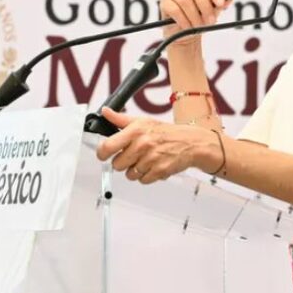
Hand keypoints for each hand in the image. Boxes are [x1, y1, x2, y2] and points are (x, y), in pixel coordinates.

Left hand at [95, 108, 220, 183]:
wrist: (190, 143)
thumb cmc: (165, 132)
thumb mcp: (142, 121)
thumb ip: (120, 119)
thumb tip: (105, 112)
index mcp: (135, 131)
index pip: (107, 147)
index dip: (102, 153)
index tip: (104, 154)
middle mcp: (142, 144)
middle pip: (117, 164)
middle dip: (123, 162)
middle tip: (133, 155)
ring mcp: (151, 159)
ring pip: (129, 174)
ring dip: (135, 170)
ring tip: (145, 160)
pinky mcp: (159, 172)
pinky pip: (142, 180)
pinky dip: (146, 175)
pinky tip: (153, 165)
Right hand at [159, 0, 230, 47]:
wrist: (186, 31)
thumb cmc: (200, 15)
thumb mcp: (214, 10)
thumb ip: (220, 4)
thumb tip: (228, 0)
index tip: (221, 3)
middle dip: (205, 7)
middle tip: (211, 20)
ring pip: (185, 1)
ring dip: (195, 16)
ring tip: (199, 25)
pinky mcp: (164, 2)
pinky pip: (175, 10)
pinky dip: (184, 20)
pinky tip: (188, 26)